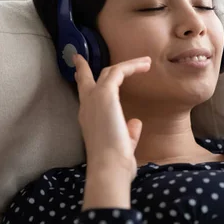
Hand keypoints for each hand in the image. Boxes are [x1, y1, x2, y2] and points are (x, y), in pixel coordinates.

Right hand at [73, 54, 150, 181]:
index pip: (84, 95)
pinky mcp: (105, 94)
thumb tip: (134, 122)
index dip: (82, 80)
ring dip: (127, 65)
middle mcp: (88, 106)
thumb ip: (128, 131)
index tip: (78, 69)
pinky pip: (119, 72)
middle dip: (85, 68)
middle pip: (87, 79)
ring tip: (145, 61)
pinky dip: (132, 66)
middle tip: (80, 58)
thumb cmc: (115, 161)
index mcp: (89, 118)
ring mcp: (94, 98)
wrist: (109, 166)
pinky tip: (145, 65)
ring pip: (108, 72)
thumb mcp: (123, 144)